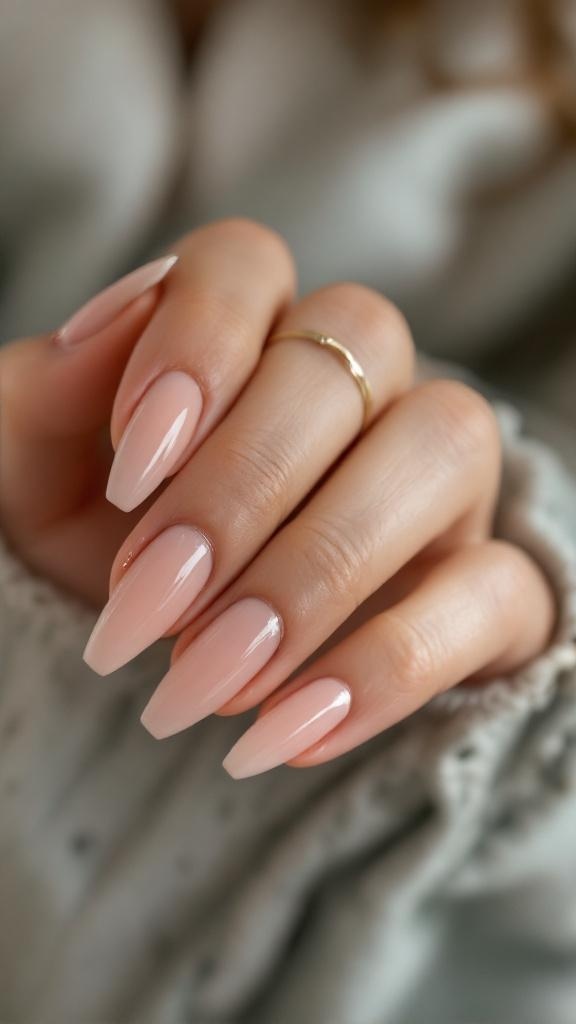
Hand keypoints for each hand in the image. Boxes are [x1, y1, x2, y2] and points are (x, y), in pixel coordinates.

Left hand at [0, 220, 554, 777]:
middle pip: (357, 352)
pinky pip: (496, 593)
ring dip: (319, 568)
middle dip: (244, 485)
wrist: (160, 676)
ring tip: (205, 679)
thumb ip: (42, 397)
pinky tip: (281, 733)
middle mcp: (364, 388)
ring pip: (445, 447)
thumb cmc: (88, 554)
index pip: (249, 267)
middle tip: (142, 603)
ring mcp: (439, 483)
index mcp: (247, 336)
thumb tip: (98, 332)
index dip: (197, 343)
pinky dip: (392, 665)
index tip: (130, 467)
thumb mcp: (29, 484)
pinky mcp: (484, 588)